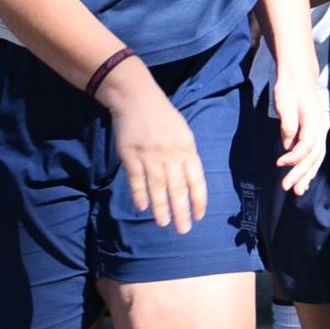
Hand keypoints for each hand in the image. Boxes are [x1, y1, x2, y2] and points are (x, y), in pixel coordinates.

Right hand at [98, 59, 206, 229]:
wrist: (136, 98)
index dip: (198, 199)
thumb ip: (186, 156)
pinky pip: (136, 179)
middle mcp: (171, 153)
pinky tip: (143, 208)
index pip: (196, 179)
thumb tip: (189, 183)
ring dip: (161, 207)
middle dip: (181, 210)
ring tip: (164, 224)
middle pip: (178, 187)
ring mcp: (150, 154)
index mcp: (187, 148)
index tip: (199, 216)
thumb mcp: (183, 132)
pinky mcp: (130, 154)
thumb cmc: (162, 116)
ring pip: (158, 186)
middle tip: (183, 230)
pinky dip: (139, 194)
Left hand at [272, 56, 329, 199]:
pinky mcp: (316, 133)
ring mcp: (321, 130)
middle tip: (287, 187)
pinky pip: (316, 154)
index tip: (279, 163)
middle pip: (314, 155)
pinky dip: (311, 167)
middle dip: (301, 173)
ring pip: (317, 157)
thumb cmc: (289, 87)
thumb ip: (288, 124)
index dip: (294, 157)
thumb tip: (287, 145)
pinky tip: (305, 179)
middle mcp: (321, 127)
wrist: (299, 76)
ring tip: (298, 190)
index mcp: (315, 120)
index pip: (307, 145)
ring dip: (308, 175)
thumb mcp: (284, 102)